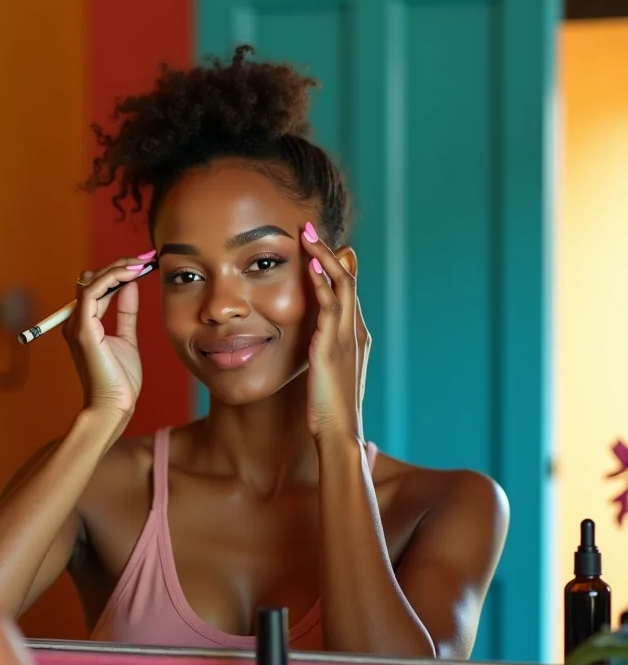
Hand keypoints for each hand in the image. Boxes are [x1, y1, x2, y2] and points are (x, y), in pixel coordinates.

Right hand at [62, 252, 154, 418]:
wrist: (114, 406)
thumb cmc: (120, 380)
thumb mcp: (127, 338)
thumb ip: (126, 312)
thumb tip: (130, 286)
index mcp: (85, 323)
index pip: (97, 286)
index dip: (118, 271)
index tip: (142, 264)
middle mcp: (77, 321)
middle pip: (92, 279)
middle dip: (118, 265)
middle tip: (144, 259)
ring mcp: (77, 325)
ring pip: (91, 281)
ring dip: (116, 268)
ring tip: (140, 263)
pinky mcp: (83, 330)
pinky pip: (92, 293)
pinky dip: (111, 278)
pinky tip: (131, 275)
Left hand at [299, 223, 369, 441]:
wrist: (341, 434)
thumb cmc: (332, 411)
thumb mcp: (330, 375)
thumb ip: (328, 355)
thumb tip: (319, 347)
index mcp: (357, 337)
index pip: (349, 292)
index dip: (338, 266)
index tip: (325, 246)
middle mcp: (357, 332)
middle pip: (348, 281)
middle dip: (331, 252)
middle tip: (310, 229)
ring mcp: (347, 337)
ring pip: (341, 286)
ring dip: (325, 257)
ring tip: (307, 235)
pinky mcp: (332, 346)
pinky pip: (329, 306)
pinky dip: (322, 283)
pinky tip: (312, 265)